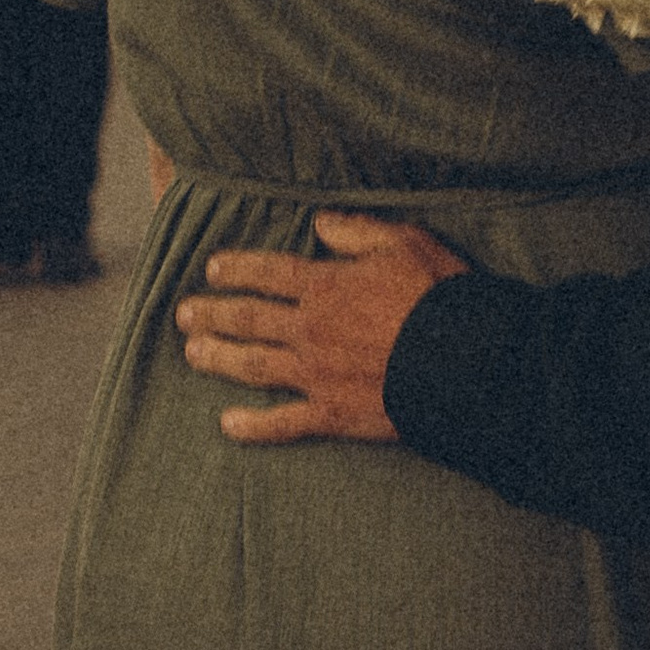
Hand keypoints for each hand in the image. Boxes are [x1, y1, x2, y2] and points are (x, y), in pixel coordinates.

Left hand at [176, 211, 465, 442]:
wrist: (465, 362)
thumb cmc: (440, 298)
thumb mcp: (406, 244)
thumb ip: (358, 230)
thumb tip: (319, 222)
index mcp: (327, 286)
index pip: (269, 273)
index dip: (237, 269)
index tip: (212, 269)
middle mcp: (311, 329)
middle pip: (249, 319)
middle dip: (213, 314)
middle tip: (185, 314)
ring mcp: (317, 374)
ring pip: (253, 365)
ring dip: (219, 359)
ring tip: (193, 354)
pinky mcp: (332, 414)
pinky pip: (283, 422)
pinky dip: (253, 426)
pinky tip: (227, 426)